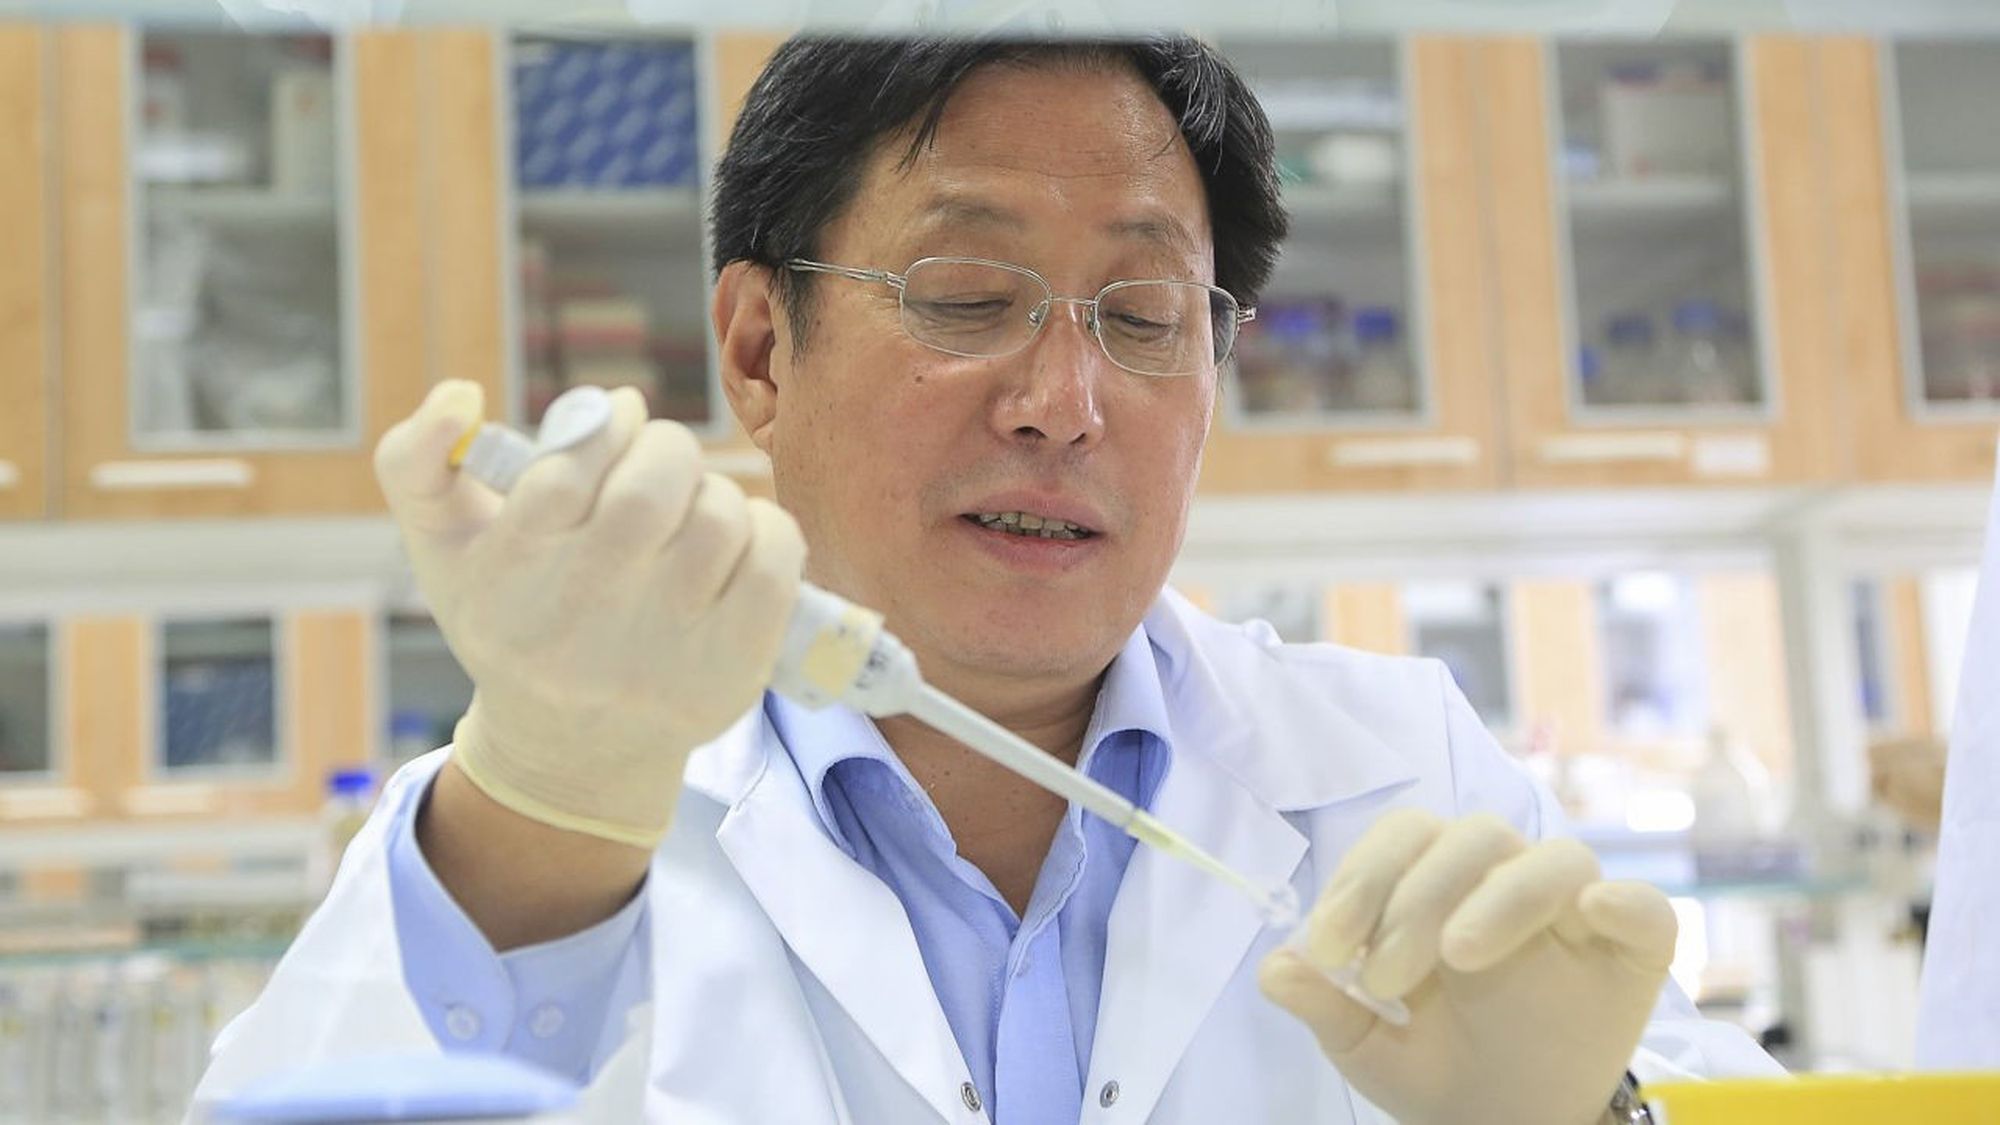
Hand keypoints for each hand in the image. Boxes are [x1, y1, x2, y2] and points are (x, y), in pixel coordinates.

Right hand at [374, 380, 804, 846]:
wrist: (571, 748)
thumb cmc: (512, 619)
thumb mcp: (441, 548)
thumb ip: (415, 460)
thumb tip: (459, 393)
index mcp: (507, 581)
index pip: (569, 470)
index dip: (608, 423)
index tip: (619, 416)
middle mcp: (581, 622)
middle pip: (652, 492)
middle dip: (666, 450)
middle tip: (660, 459)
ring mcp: (662, 654)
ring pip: (719, 519)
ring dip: (713, 491)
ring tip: (690, 510)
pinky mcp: (730, 674)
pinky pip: (775, 563)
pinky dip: (767, 529)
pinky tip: (736, 541)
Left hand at [1258, 809, 1675, 1124]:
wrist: (1506, 1124)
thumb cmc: (1436, 1065)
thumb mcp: (1367, 1045)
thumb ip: (1322, 1003)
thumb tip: (1275, 967)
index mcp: (1439, 883)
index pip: (1406, 836)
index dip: (1363, 877)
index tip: (1329, 947)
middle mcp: (1507, 878)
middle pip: (1472, 837)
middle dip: (1415, 899)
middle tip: (1383, 980)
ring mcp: (1575, 910)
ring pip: (1552, 858)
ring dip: (1498, 897)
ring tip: (1456, 958)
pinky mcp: (1634, 949)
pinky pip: (1644, 907)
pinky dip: (1622, 901)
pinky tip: (1593, 913)